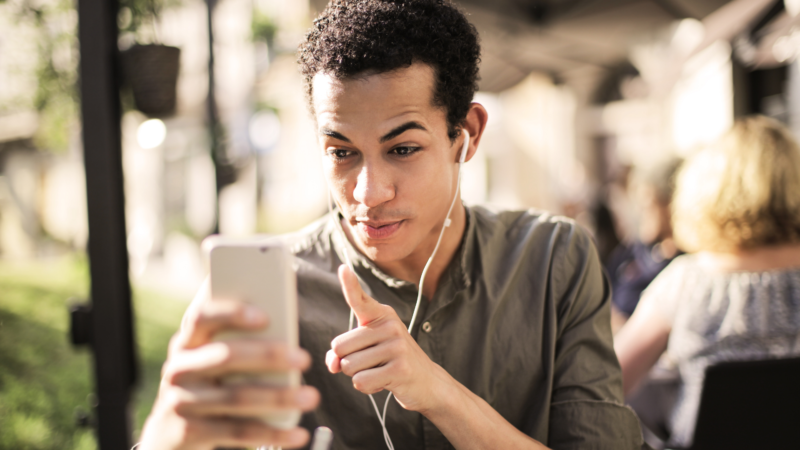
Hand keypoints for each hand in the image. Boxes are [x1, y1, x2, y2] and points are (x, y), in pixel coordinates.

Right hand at [138, 281, 319, 449]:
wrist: (170, 433)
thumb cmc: (207, 384)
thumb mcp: (211, 360)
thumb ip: (237, 342)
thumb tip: (285, 326)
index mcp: (187, 342)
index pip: (203, 317)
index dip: (232, 314)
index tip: (266, 316)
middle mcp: (179, 369)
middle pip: (226, 356)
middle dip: (268, 356)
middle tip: (304, 359)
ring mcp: (181, 401)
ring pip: (237, 397)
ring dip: (279, 397)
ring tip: (311, 397)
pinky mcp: (189, 432)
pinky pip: (238, 432)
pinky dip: (272, 434)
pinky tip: (298, 434)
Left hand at [325, 265, 451, 412]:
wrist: (426, 382)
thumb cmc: (389, 362)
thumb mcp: (365, 351)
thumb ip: (342, 354)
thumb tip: (332, 363)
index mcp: (381, 315)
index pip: (359, 299)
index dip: (349, 284)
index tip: (342, 268)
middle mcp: (390, 326)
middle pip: (340, 347)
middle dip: (347, 362)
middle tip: (371, 363)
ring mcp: (397, 346)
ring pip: (348, 366)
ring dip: (357, 375)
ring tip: (380, 371)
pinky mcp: (400, 368)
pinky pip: (361, 382)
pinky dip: (367, 387)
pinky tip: (384, 382)